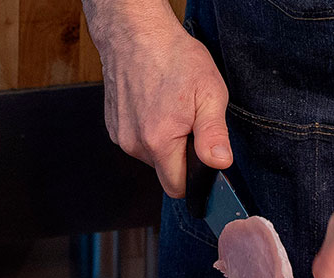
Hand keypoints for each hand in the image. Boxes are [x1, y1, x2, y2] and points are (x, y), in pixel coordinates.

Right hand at [88, 1, 231, 196]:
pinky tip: (156, 105)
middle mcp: (134, 143)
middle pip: (165, 172)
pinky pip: (138, 141)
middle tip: (190, 122)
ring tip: (173, 109)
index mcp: (158, 141)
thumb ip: (214, 135)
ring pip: (152, 157)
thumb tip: (220, 163)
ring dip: (166, 142)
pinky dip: (150, 131)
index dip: (195, 178)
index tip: (203, 158)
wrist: (136, 32)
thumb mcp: (209, 94)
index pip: (178, 188)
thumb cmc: (174, 58)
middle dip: (182, 157)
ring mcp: (120, 135)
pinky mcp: (113, 126)